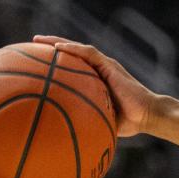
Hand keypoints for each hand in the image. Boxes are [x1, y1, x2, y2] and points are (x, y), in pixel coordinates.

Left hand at [33, 35, 156, 136]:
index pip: (72, 68)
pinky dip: (72, 49)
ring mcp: (104, 66)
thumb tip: (65, 137)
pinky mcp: (110, 65)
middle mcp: (98, 70)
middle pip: (71, 54)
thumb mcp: (101, 122)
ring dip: (56, 42)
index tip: (36, 64)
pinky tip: (57, 47)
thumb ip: (86, 122)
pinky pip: (88, 53)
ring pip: (77, 49)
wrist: (148, 116)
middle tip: (30, 46)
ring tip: (37, 40)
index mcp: (96, 81)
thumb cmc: (128, 123)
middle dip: (50, 48)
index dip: (55, 64)